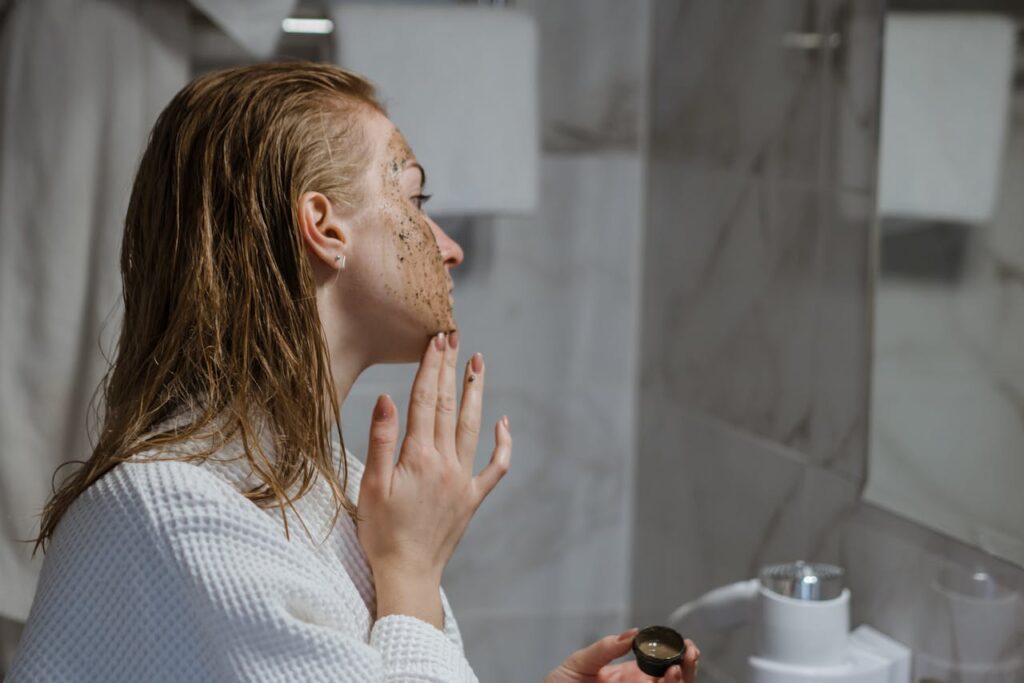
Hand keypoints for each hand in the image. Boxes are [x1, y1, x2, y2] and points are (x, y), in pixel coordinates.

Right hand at [357, 331, 511, 627]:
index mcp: (418, 457)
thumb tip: (387, 398)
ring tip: (478, 365)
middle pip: (450, 406)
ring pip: (473, 427)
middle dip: (451, 370)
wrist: (409, 574)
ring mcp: (463, 479)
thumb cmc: (382, 533)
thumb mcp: (371, 486)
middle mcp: (445, 463)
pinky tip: (503, 423)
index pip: (426, 400)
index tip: (436, 341)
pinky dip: (502, 444)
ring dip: (476, 393)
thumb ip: (381, 440)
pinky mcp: (472, 498)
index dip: (431, 368)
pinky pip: (495, 467)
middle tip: (456, 339)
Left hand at [545, 629, 700, 682]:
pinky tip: (667, 677)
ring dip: (680, 679)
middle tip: (690, 651)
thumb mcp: (580, 662)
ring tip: (679, 664)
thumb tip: (633, 632)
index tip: (683, 642)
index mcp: (630, 674)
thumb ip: (606, 648)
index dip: (676, 653)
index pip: (661, 664)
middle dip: (688, 665)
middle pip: (673, 679)